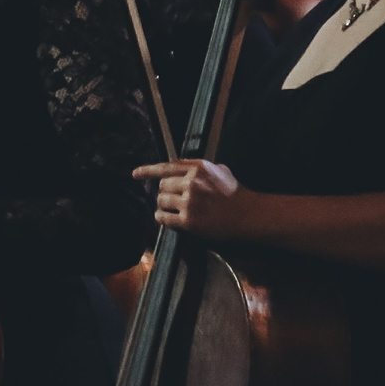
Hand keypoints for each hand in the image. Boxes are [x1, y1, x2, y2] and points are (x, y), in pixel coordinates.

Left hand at [135, 159, 252, 240]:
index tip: (135, 174)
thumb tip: (176, 164)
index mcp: (198, 168)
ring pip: (161, 201)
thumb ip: (197, 166)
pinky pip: (164, 218)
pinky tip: (168, 219)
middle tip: (176, 199)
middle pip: (162, 186)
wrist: (249, 216)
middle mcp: (192, 183)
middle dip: (166, 192)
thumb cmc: (235, 194)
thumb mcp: (219, 171)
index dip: (147, 170)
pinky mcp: (189, 221)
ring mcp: (190, 202)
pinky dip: (162, 218)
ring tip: (176, 209)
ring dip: (164, 206)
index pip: (166, 167)